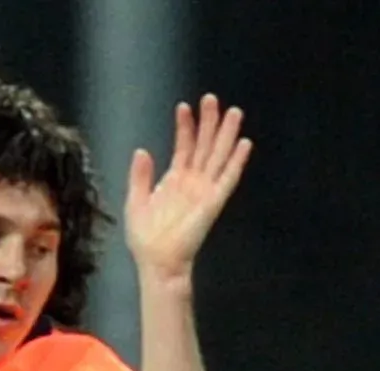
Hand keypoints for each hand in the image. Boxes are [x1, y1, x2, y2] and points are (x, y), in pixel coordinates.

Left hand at [124, 94, 253, 280]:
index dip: (185, 127)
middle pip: (204, 146)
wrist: (157, 261)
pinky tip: (243, 144)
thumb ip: (140, 176)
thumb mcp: (135, 201)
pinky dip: (236, 162)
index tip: (184, 106)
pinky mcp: (213, 202)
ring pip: (218, 156)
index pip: (184, 147)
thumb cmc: (145, 238)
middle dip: (209, 123)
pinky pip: (228, 179)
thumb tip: (142, 150)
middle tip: (213, 99)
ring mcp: (205, 191)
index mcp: (174, 181)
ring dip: (226, 135)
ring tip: (233, 112)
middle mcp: (193, 183)